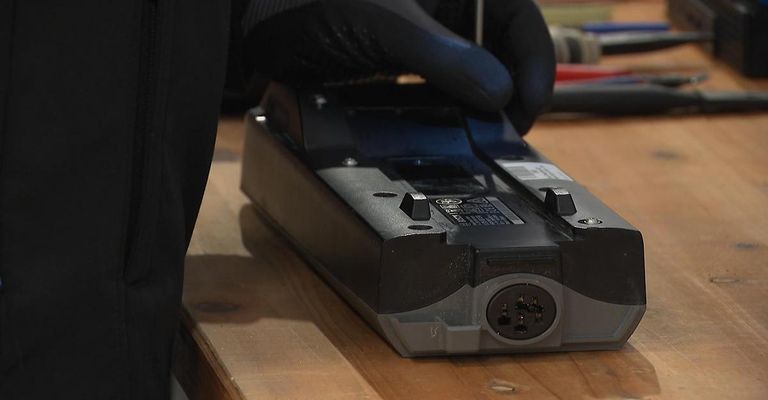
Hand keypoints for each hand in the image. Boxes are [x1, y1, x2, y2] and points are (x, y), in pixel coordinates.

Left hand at [239, 0, 554, 133]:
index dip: (534, 61)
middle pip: (501, 49)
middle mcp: (445, 8)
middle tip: (505, 133)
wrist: (256, 17)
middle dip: (509, 89)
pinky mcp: (400, 64)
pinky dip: (447, 110)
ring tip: (480, 138)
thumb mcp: (387, 23)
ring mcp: (423, 36)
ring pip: (472, 73)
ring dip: (479, 105)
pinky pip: (438, 88)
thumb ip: (445, 57)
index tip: (527, 105)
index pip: (518, 16)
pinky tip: (447, 132)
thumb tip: (501, 93)